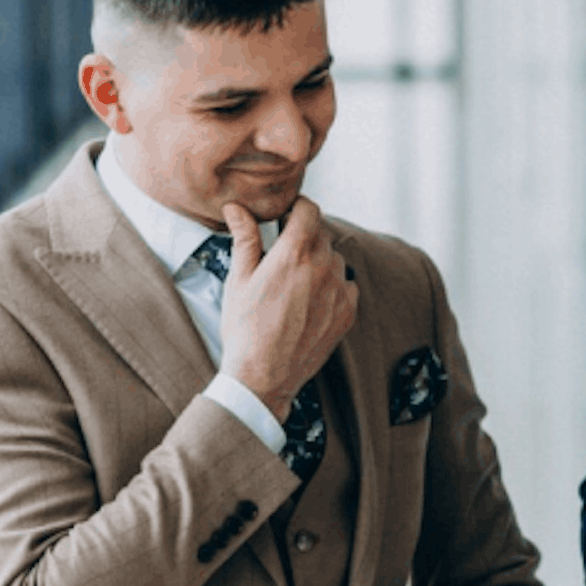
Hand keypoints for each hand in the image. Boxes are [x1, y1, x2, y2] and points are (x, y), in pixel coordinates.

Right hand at [219, 197, 356, 420]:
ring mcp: (339, 291)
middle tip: (283, 255)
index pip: (310, 210)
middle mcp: (323, 268)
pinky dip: (333, 286)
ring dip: (319, 262)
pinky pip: (346, 285)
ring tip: (294, 284)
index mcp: (294, 254)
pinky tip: (310, 302)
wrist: (264, 377)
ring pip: (335, 259)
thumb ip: (244, 238)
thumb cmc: (245, 329)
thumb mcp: (239, 279)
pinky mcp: (348, 312)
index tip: (287, 216)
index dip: (298, 208)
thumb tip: (236, 208)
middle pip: (321, 234)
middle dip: (303, 238)